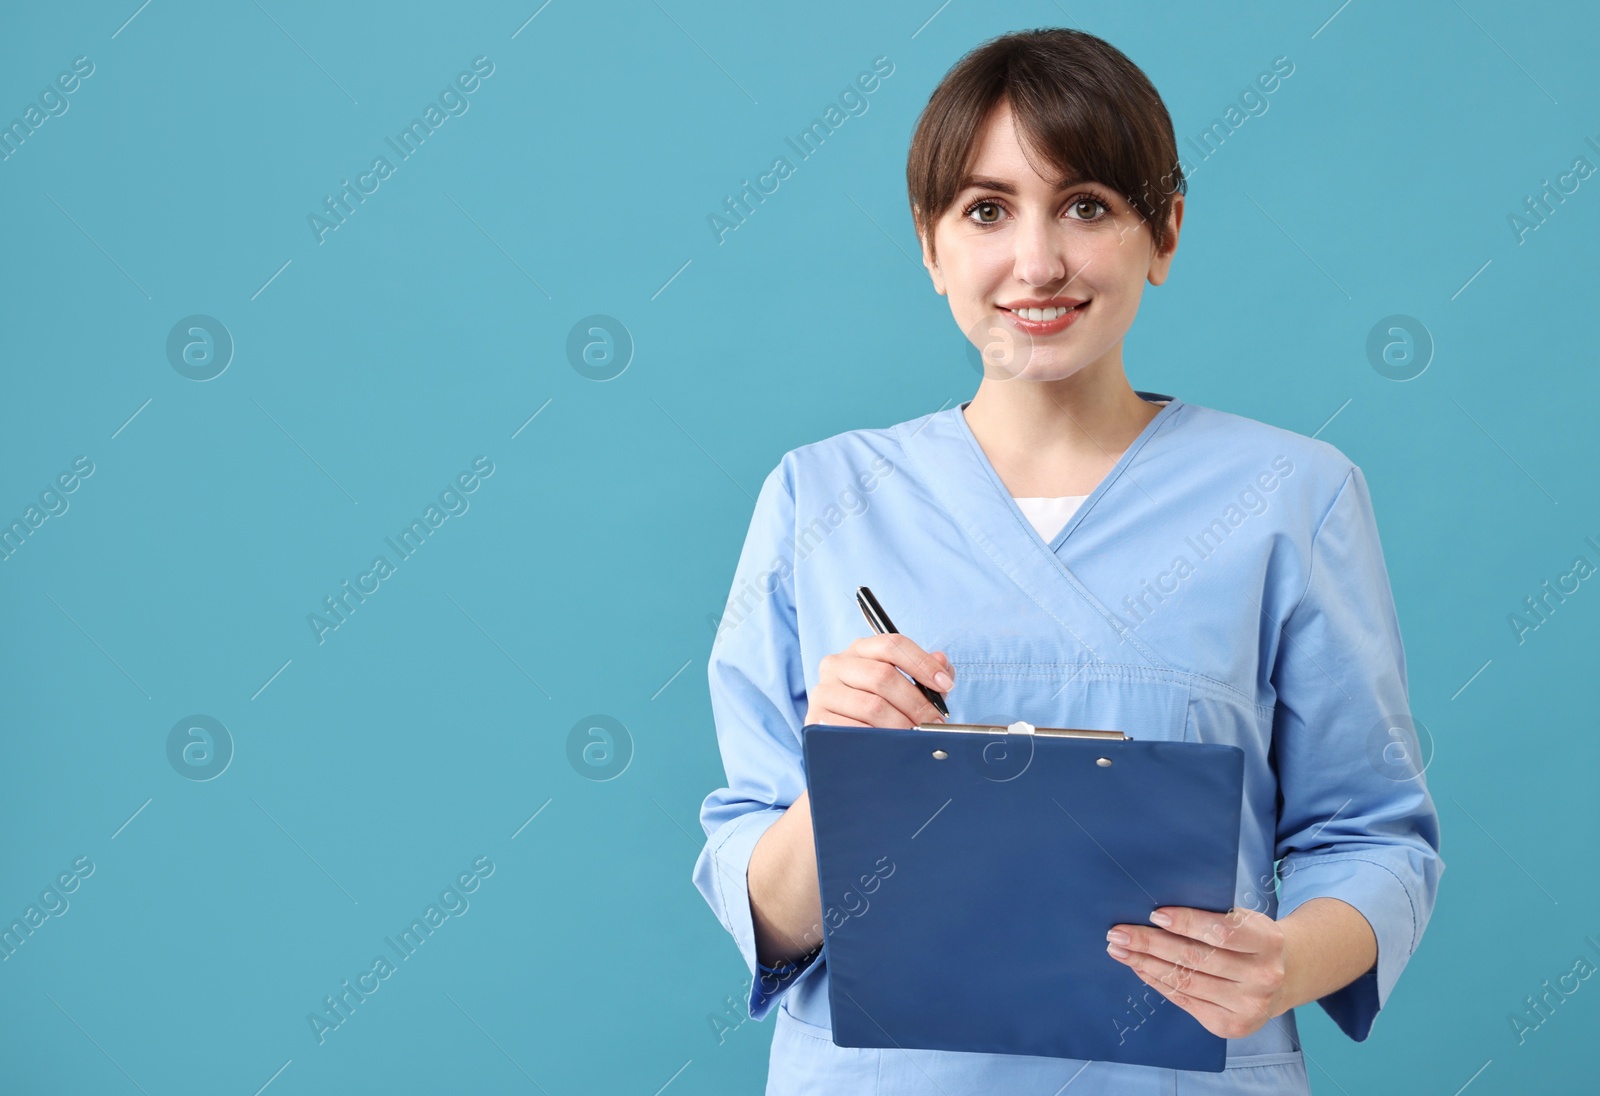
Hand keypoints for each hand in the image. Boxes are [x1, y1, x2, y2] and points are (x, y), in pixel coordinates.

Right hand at [805, 633, 953, 727]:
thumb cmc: (879, 706)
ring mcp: (824, 691)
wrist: (844, 739)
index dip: (922, 664)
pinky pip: (855, 729)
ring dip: (901, 724)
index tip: (945, 685)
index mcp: (860, 649)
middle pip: (883, 676)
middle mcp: (837, 664)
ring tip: (916, 736)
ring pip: (872, 705)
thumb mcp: (903, 685)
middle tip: (934, 722)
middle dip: (916, 702)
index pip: (892, 645)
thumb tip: (942, 662)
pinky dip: (879, 739)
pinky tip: (891, 744)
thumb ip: (925, 672)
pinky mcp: (817, 719)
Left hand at [1105, 906, 1287, 1039]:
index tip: (1154, 915)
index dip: (1187, 923)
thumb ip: (1211, 914)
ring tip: (1119, 950)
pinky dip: (1158, 982)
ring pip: (1186, 981)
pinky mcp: (1231, 1025)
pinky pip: (1185, 1000)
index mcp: (1268, 941)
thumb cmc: (1249, 941)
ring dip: (1146, 964)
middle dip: (1150, 944)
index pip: (1222, 931)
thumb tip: (1156, 912)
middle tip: (1118, 933)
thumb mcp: (1243, 920)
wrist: (1280, 979)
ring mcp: (1248, 1005)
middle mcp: (1263, 976)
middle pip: (1196, 958)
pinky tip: (1140, 969)